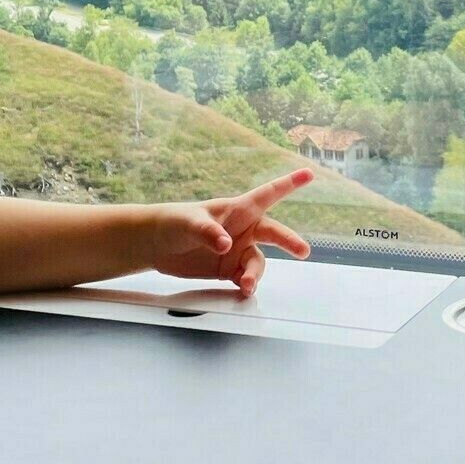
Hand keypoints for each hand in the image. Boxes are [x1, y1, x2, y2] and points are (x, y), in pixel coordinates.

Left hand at [145, 168, 314, 294]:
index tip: (309, 173)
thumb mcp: (189, 222)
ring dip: (255, 274)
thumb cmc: (174, 222)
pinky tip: (244, 290)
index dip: (289, 183)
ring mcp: (237, 251)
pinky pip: (244, 278)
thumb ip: (208, 232)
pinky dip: (246, 285)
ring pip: (257, 262)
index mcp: (238, 210)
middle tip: (303, 251)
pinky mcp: (228, 269)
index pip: (268, 194)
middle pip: (273, 233)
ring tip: (246, 284)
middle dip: (289, 241)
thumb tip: (226, 245)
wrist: (155, 245)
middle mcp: (243, 230)